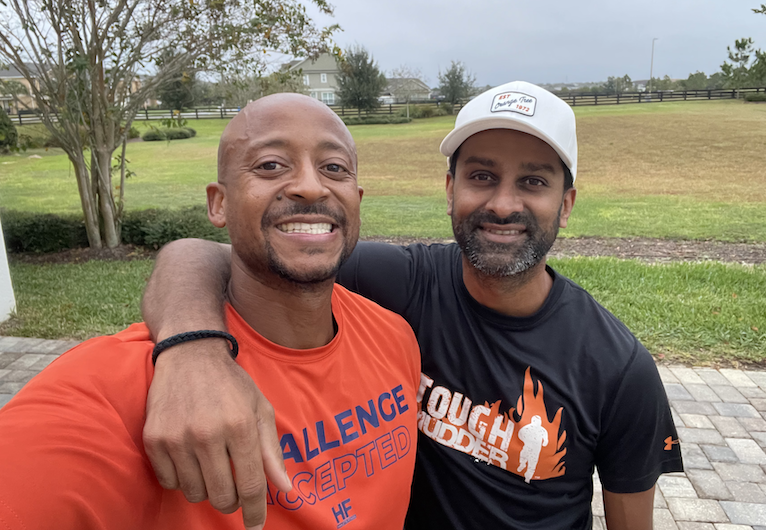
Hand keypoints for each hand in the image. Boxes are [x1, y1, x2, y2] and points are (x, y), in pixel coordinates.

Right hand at [143, 339, 290, 529]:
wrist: (190, 354)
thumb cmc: (232, 384)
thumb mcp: (261, 410)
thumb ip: (272, 453)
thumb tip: (286, 490)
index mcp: (240, 426)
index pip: (250, 485)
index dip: (254, 512)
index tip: (255, 527)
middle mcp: (207, 434)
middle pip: (221, 496)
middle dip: (231, 500)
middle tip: (233, 486)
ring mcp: (177, 437)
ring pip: (194, 493)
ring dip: (206, 488)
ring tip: (211, 464)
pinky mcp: (154, 439)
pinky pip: (169, 482)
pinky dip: (181, 478)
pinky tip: (190, 457)